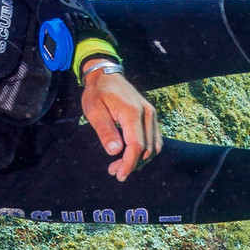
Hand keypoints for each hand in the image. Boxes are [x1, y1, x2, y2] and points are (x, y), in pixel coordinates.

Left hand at [81, 63, 161, 181]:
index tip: (119, 175)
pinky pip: (155, 140)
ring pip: (154, 147)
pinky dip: (146, 152)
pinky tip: (131, 156)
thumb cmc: (98, 93)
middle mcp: (147, 114)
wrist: (107, 74)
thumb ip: (105, 131)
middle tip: (113, 171)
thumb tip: (115, 152)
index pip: (137, 145)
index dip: (129, 164)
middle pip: (146, 149)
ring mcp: (152, 114)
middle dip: (132, 164)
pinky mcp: (151, 116)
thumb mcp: (94, 111)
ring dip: (140, 161)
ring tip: (121, 166)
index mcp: (132, 112)